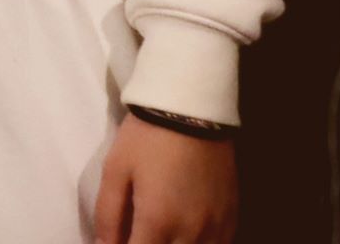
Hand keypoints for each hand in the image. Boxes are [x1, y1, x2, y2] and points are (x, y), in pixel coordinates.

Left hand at [91, 115, 233, 243]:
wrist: (193, 109)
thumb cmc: (147, 137)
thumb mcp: (115, 170)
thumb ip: (108, 215)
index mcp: (158, 222)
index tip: (119, 240)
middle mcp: (191, 232)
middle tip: (138, 232)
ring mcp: (215, 227)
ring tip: (162, 232)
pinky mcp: (232, 218)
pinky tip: (185, 235)